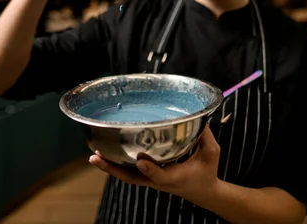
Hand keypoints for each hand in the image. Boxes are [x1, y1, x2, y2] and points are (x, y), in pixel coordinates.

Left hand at [89, 126, 220, 203]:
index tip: (141, 161)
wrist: (204, 191)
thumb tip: (199, 116)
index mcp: (175, 177)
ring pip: (127, 176)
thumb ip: (205, 135)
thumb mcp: (212, 153)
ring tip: (94, 156)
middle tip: (96, 158)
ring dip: (110, 168)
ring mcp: (152, 181)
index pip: (160, 176)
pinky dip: (116, 165)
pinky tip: (104, 155)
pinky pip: (130, 173)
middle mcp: (159, 181)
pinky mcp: (149, 177)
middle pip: (132, 178)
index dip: (150, 169)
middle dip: (113, 169)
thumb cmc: (207, 171)